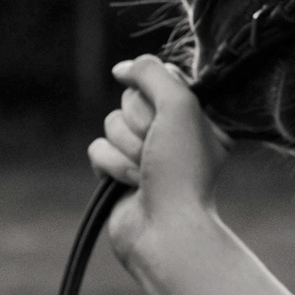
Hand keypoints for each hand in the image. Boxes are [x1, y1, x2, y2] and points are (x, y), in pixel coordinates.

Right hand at [90, 55, 232, 266]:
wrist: (165, 227)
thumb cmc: (182, 167)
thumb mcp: (179, 105)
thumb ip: (151, 73)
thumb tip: (121, 68)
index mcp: (197, 115)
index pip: (161, 78)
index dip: (155, 92)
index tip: (166, 112)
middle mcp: (172, 132)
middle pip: (130, 99)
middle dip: (139, 123)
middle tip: (156, 146)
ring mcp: (144, 153)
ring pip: (111, 124)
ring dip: (126, 147)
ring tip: (146, 170)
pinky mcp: (118, 173)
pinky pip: (97, 148)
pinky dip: (111, 165)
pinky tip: (131, 184)